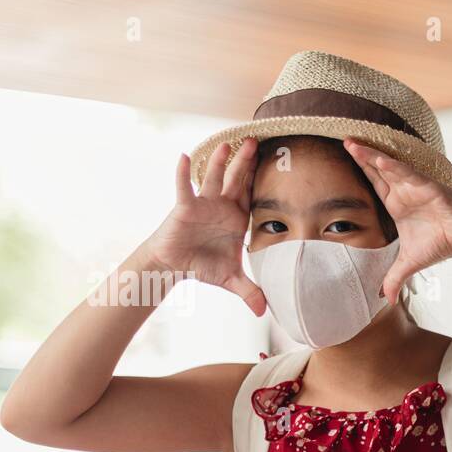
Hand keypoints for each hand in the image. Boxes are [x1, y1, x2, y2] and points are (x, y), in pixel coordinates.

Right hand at [142, 139, 265, 316]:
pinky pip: (185, 188)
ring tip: (228, 144)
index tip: (278, 161)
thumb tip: (265, 311)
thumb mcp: (230, 279)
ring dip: (220, 162)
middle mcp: (222, 207)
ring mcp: (203, 204)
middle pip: (237, 180)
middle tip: (256, 140)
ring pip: (214, 178)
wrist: (174, 265)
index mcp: (237, 218)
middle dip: (246, 162)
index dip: (263, 180)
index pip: (253, 196)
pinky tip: (185, 157)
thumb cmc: (203, 264)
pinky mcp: (184, 207)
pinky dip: (184, 174)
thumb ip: (250, 292)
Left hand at [343, 140, 451, 304]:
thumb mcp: (410, 263)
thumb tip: (386, 299)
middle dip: (360, 155)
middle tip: (343, 141)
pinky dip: (393, 168)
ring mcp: (413, 187)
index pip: (372, 183)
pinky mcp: (427, 186)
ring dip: (370, 156)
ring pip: (388, 167)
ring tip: (352, 144)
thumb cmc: (441, 243)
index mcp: (395, 204)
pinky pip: (408, 174)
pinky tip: (379, 160)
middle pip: (376, 170)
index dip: (359, 170)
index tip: (341, 158)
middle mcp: (402, 191)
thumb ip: (394, 277)